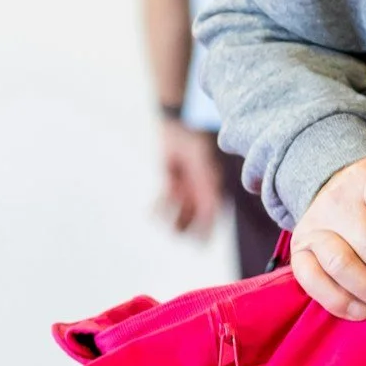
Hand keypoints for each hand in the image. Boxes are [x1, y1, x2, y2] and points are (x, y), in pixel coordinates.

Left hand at [158, 120, 223, 234]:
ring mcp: (187, 189)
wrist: (181, 120)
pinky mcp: (172, 183)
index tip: (200, 245)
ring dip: (171, 218)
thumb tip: (214, 202)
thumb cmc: (196, 137)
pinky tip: (150, 213)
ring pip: (180, 214)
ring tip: (161, 214)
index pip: (213, 216)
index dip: (208, 232)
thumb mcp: (203, 159)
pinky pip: (165, 202)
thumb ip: (208, 179)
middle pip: (196, 220)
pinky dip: (158, 208)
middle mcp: (202, 191)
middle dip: (187, 228)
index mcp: (215, 187)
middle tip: (176, 231)